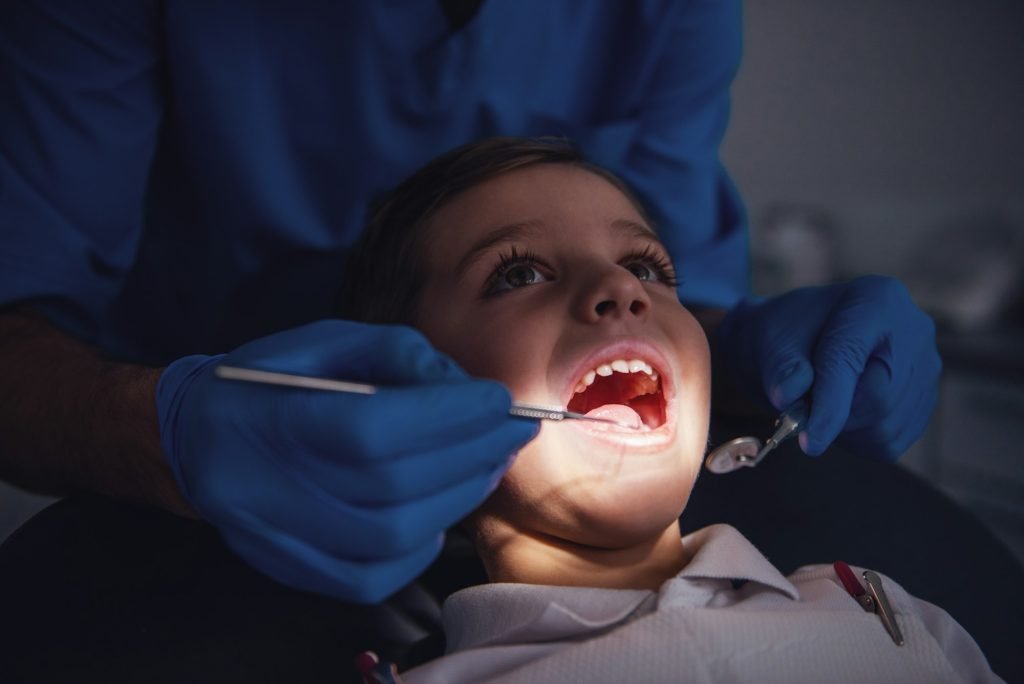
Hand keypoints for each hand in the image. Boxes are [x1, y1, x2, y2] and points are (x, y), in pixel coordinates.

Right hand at [156, 320, 537, 602]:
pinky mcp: (294, 571)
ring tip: (489, 462)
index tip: (497, 399)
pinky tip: (444, 504)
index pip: (370, 427)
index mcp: (270, 416)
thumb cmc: (272, 380)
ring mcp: (278, 539)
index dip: (445, 416)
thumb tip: (461, 386)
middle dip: (470, 454)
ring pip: (392, 535)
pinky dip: (425, 542)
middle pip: (392, 485)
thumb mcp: (329, 341)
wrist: (200, 440)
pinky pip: (376, 576)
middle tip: (512, 430)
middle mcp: (267, 486)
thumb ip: (397, 352)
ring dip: (459, 496)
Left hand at [716, 276, 940, 459]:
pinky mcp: (925, 401)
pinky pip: (892, 441)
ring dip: (843, 431)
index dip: (829, 404)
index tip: (808, 442)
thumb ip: (781, 367)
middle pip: (880, 399)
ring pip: (887, 427)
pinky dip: (857, 440)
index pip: (851, 359)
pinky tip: (840, 415)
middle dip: (835, 416)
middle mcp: (915, 331)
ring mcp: (927, 368)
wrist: (803, 340)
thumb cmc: (788, 336)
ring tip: (820, 405)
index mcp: (877, 300)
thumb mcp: (774, 341)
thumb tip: (788, 394)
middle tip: (801, 411)